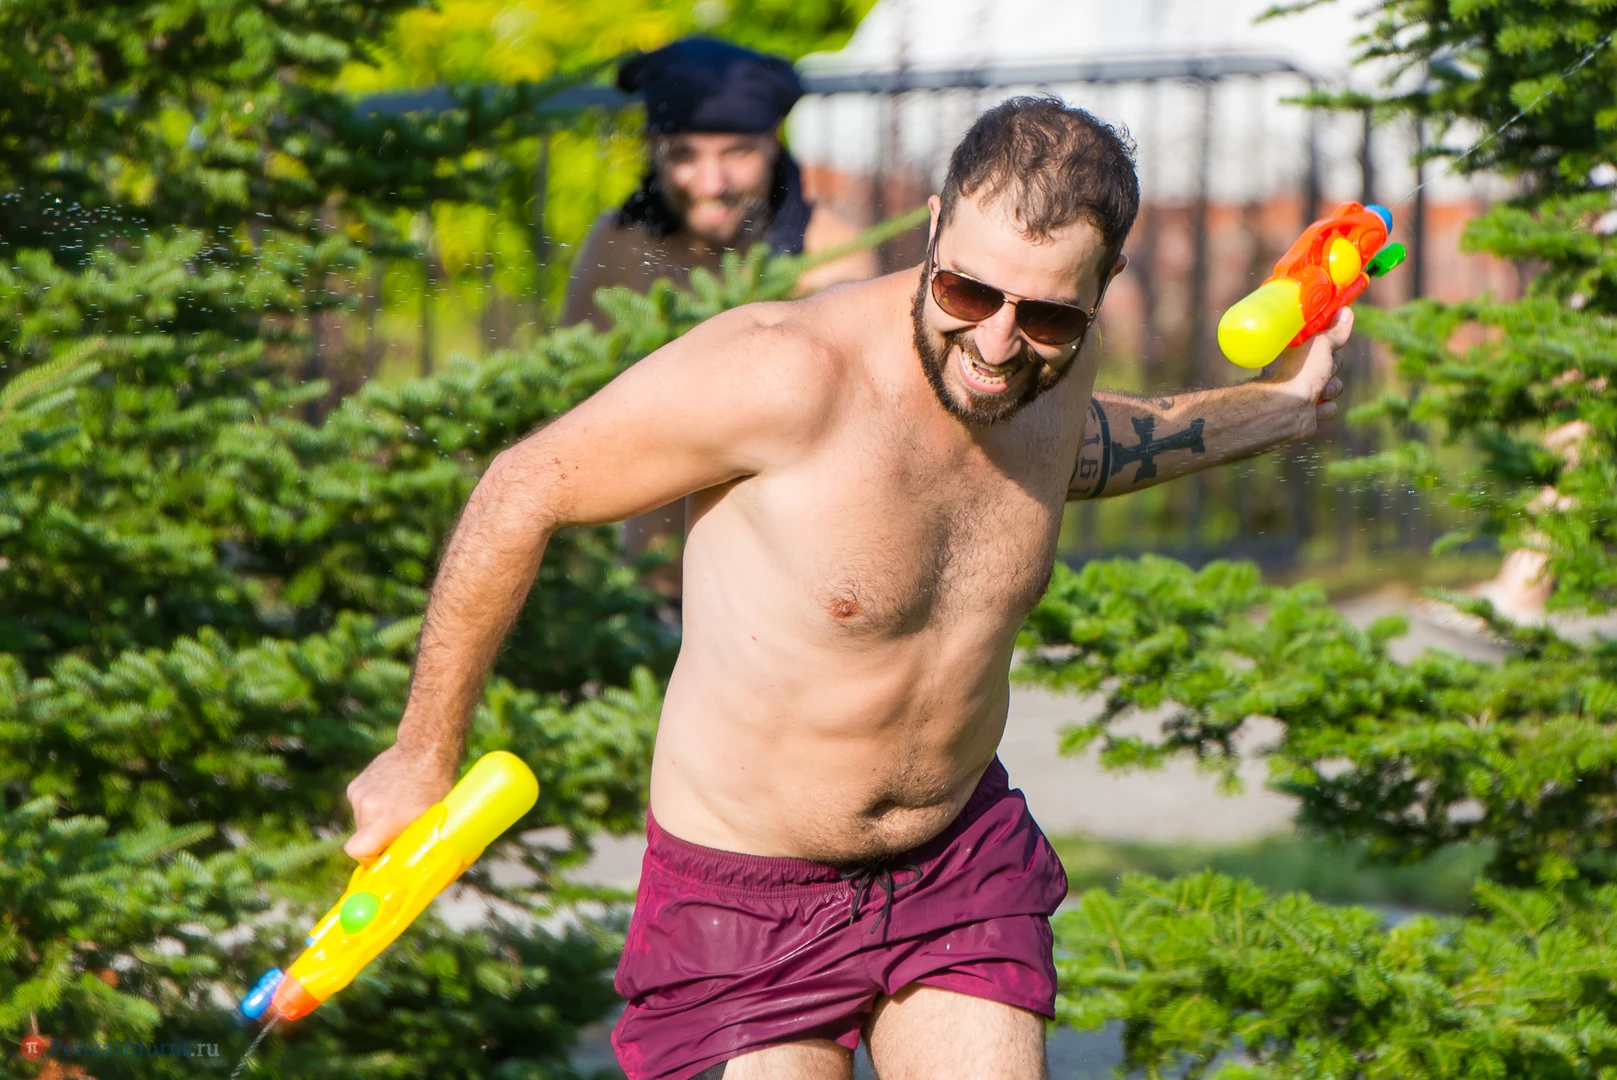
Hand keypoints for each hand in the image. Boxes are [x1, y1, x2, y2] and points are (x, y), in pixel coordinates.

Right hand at [343, 742, 456, 859]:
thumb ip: (415, 843)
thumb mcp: (430, 819)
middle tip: (400, 829)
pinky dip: (373, 805)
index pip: (357, 851)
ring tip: (400, 805)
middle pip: (362, 837)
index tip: (384, 854)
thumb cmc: (435, 785)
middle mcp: (365, 807)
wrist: (424, 748)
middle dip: (379, 839)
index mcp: (382, 820)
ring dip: (377, 820)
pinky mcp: (356, 784)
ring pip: (362, 821)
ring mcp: (358, 794)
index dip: (369, 858)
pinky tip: (393, 794)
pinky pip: (361, 805)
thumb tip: (414, 870)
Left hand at [1258, 306, 1353, 437]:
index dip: (1330, 342)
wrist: (1286, 410)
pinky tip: (1313, 408)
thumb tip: (1346, 310)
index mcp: (1294, 351)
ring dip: (1331, 389)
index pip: (1321, 341)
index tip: (1334, 340)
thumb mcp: (1321, 344)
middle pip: (1332, 363)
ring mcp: (1301, 391)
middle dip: (1332, 368)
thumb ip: (1335, 330)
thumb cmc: (1298, 373)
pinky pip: (1330, 407)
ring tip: (1317, 392)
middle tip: (1323, 370)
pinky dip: (1325, 408)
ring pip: (1334, 386)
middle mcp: (1295, 370)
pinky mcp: (1308, 411)